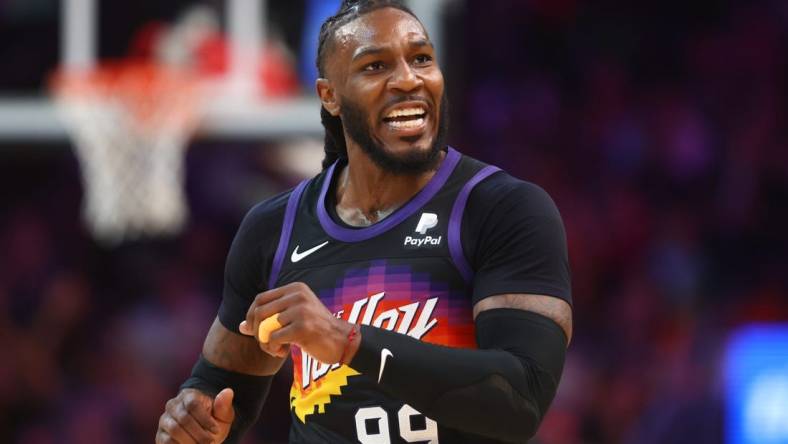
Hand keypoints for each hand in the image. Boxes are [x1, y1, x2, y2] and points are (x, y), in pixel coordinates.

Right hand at [156, 388, 234, 443]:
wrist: (201, 432)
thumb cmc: (213, 420)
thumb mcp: (222, 414)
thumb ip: (224, 405)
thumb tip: (228, 392)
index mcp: (188, 396)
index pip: (193, 405)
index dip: (205, 419)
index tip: (216, 430)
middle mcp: (173, 406)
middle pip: (184, 419)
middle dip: (199, 433)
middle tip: (211, 442)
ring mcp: (164, 420)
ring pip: (174, 430)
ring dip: (191, 441)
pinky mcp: (160, 435)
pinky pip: (166, 441)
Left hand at [239, 282, 355, 363]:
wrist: (342, 341)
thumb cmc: (316, 330)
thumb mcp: (294, 317)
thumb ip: (269, 318)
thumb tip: (241, 326)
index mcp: (296, 288)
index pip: (261, 299)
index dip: (251, 315)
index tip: (252, 330)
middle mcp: (298, 296)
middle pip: (260, 312)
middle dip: (256, 331)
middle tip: (264, 343)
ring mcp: (301, 310)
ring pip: (265, 327)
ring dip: (265, 343)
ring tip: (276, 349)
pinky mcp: (302, 327)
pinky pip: (273, 339)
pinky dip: (273, 349)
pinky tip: (283, 352)